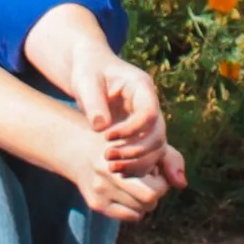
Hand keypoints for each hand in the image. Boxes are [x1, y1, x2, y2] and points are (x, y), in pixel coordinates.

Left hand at [22, 10, 183, 215]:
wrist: (90, 71)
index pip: (149, 114)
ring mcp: (148, 121)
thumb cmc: (88, 71)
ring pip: (157, 149)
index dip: (131, 130)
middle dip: (136, 151)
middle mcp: (150, 105)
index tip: (106, 137)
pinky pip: (149, 154)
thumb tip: (101, 127)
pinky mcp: (141, 133)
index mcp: (142, 87)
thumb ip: (93, 102)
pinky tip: (119, 172)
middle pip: (158, 134)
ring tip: (111, 167)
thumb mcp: (85, 81)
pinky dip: (138, 166)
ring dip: (138, 162)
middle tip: (108, 157)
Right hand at [63, 115, 181, 223]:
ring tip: (136, 183)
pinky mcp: (95, 204)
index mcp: (120, 155)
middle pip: (149, 201)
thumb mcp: (145, 140)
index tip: (152, 166)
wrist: (79, 147)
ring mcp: (99, 191)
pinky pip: (130, 216)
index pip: (154, 187)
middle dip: (155, 191)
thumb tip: (182, 184)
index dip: (159, 177)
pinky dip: (136, 208)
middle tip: (149, 178)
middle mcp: (107, 173)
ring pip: (141, 211)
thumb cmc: (122, 142)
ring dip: (145, 200)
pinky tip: (128, 192)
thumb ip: (169, 157)